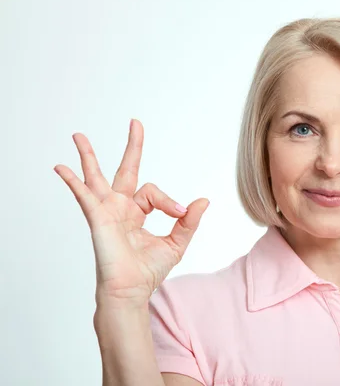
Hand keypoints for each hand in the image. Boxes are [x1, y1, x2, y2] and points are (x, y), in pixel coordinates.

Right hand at [54, 119, 208, 307]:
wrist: (132, 291)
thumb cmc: (148, 270)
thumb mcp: (176, 242)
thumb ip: (189, 221)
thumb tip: (203, 200)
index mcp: (137, 212)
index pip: (153, 192)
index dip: (169, 200)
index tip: (179, 212)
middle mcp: (120, 208)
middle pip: (125, 170)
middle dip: (132, 147)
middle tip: (135, 123)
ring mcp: (107, 212)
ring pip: (97, 177)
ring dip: (88, 156)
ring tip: (79, 136)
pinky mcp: (98, 219)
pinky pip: (84, 196)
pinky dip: (73, 182)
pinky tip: (61, 168)